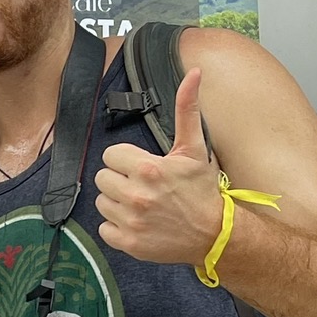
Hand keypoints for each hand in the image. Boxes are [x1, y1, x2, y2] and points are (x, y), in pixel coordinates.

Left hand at [95, 67, 224, 263]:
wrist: (214, 234)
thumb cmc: (202, 190)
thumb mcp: (195, 149)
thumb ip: (187, 109)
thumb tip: (194, 73)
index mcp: (148, 169)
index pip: (110, 155)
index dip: (126, 160)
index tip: (143, 167)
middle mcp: (136, 195)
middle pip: (102, 178)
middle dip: (120, 179)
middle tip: (142, 185)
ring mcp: (130, 221)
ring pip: (102, 202)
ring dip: (117, 202)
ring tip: (141, 203)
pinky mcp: (128, 243)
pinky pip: (104, 228)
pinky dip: (117, 226)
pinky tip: (137, 222)